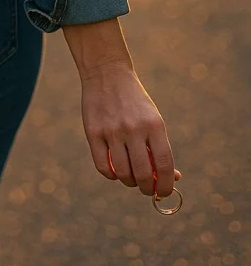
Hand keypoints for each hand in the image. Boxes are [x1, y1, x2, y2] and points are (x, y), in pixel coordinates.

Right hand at [81, 61, 181, 196]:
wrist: (107, 73)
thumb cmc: (135, 102)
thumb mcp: (153, 119)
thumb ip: (159, 148)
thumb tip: (173, 178)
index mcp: (154, 124)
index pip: (165, 165)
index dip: (166, 185)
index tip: (165, 192)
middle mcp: (134, 128)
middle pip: (143, 174)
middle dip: (148, 189)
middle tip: (147, 189)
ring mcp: (112, 130)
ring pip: (123, 173)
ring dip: (129, 182)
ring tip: (131, 178)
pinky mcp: (93, 132)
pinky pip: (103, 166)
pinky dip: (111, 175)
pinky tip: (115, 170)